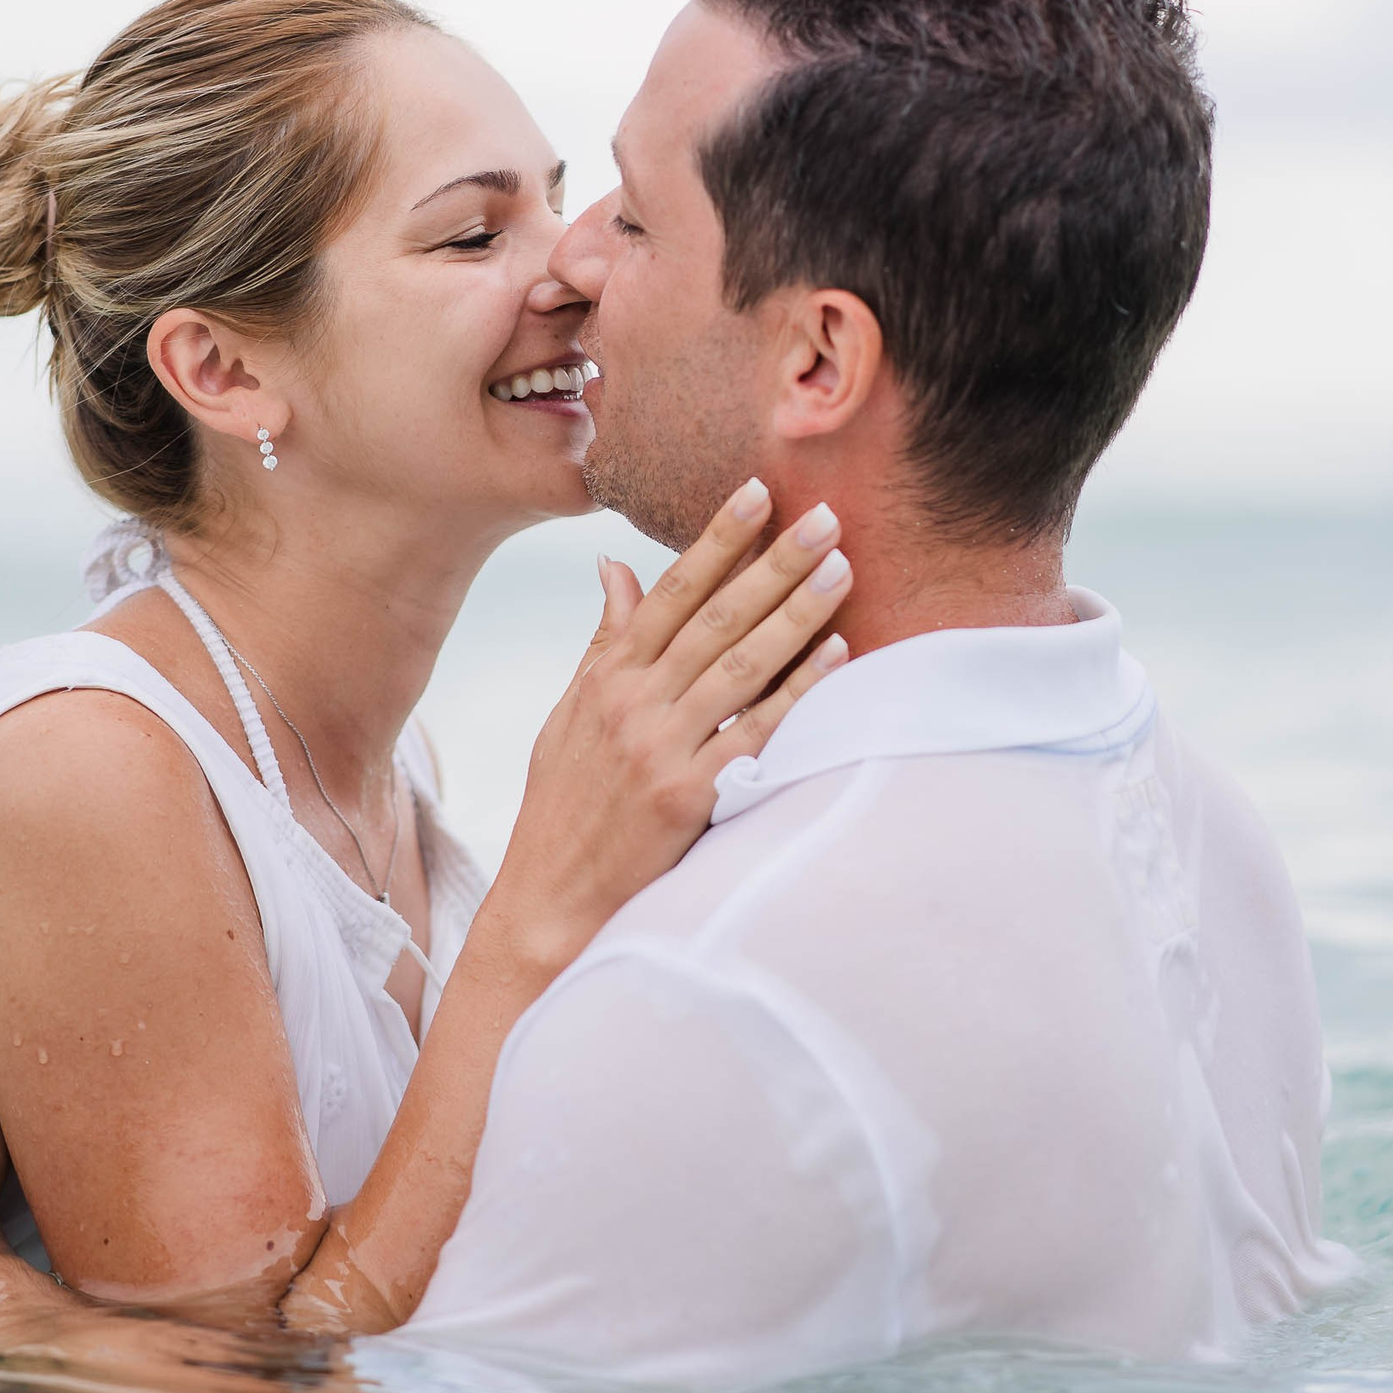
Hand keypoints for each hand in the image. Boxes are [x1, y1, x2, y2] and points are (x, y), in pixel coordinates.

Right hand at [487, 478, 850, 973]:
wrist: (550, 900)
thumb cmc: (564, 805)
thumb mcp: (569, 714)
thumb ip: (603, 640)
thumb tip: (613, 565)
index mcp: (606, 677)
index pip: (670, 592)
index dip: (716, 539)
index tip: (758, 492)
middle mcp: (633, 704)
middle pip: (716, 618)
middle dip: (773, 563)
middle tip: (826, 516)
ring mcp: (662, 749)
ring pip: (742, 666)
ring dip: (797, 614)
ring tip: (841, 569)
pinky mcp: (690, 797)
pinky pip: (756, 733)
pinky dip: (799, 693)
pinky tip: (836, 655)